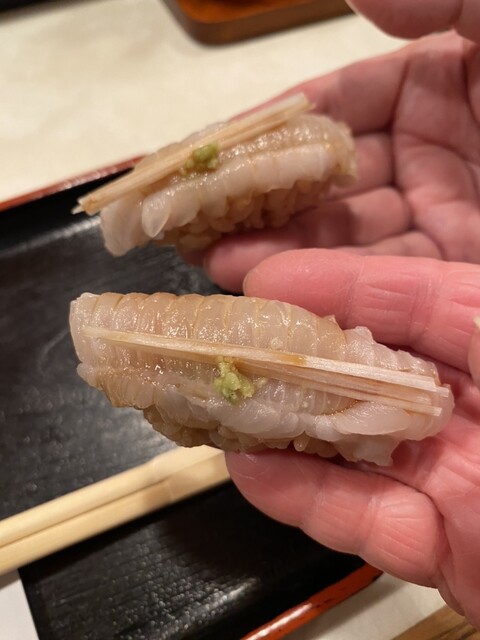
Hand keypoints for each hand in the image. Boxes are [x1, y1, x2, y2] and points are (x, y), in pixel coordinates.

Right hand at [199, 3, 479, 291]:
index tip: (215, 149)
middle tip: (196, 216)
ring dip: (276, 248)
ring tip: (212, 256)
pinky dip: (323, 282)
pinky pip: (381, 278)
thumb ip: (434, 2)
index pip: (340, 104)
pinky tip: (267, 280)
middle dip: (260, 198)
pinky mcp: (451, 271)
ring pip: (344, 234)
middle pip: (329, 179)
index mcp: (435, 88)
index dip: (276, 126)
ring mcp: (438, 216)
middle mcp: (427, 155)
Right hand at [226, 249, 479, 626]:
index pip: (417, 296)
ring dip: (286, 426)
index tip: (269, 279)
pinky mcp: (442, 544)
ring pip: (354, 443)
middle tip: (232, 339)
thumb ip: (453, 311)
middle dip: (297, 354)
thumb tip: (356, 284)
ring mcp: (458, 475)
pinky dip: (304, 497)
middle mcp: (478, 403)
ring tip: (224, 403)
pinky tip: (253, 470)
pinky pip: (362, 517)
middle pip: (372, 371)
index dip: (340, 281)